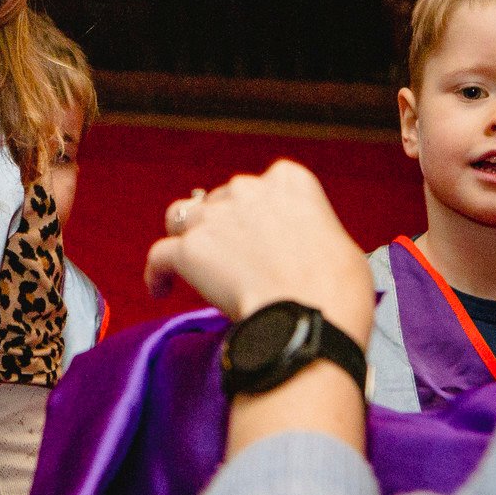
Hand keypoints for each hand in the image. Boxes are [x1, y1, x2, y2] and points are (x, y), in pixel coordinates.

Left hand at [144, 160, 375, 344]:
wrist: (313, 315)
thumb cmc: (337, 288)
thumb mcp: (338, 241)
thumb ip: (308, 232)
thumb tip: (299, 253)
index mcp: (289, 179)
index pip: (259, 187)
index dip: (255, 214)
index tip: (259, 238)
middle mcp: (246, 188)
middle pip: (219, 202)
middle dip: (223, 228)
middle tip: (235, 262)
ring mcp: (214, 217)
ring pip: (183, 219)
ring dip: (188, 239)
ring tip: (193, 266)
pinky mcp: (189, 250)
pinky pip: (159, 256)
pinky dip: (157, 272)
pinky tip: (160, 289)